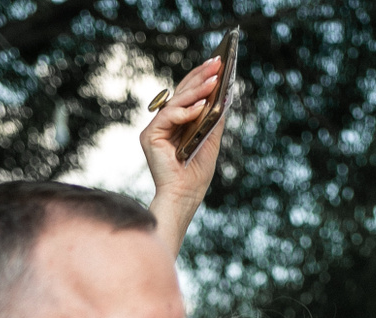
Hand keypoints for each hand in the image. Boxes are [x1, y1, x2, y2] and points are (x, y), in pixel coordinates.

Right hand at [143, 56, 228, 251]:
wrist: (184, 196)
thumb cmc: (196, 174)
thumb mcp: (210, 140)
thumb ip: (214, 119)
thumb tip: (226, 94)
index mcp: (177, 123)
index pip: (188, 94)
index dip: (202, 78)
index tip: (218, 63)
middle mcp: (164, 123)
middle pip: (182, 93)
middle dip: (200, 77)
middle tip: (217, 62)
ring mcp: (155, 128)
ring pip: (176, 101)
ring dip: (196, 90)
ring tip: (214, 79)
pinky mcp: (149, 136)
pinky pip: (168, 116)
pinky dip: (184, 111)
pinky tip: (201, 107)